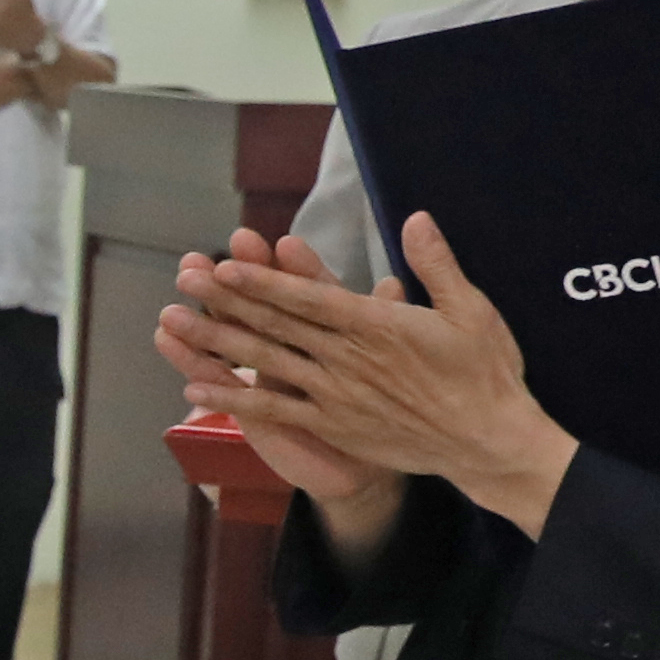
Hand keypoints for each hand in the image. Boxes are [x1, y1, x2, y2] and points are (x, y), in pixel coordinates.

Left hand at [163, 214, 574, 531]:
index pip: (310, 298)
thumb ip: (436, 264)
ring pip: (265, 363)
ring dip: (216, 342)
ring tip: (172, 322)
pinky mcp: (332, 425)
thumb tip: (415, 218)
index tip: (227, 265)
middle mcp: (347, 359)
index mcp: (377, 326)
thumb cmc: (484, 371)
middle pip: (277, 325)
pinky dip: (234, 400)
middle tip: (184, 278)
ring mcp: (335, 394)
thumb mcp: (471, 310)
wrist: (487, 441)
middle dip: (226, 300)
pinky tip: (194, 389)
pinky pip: (274, 411)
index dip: (265, 282)